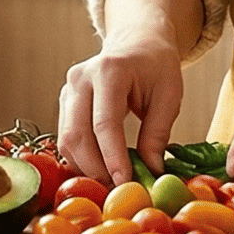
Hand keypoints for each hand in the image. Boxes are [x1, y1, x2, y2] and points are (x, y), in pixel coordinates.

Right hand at [57, 33, 185, 187]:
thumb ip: (158, 133)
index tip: (125, 183)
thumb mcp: (169, 95)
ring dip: (86, 167)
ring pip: (66, 140)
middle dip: (96, 169)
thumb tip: (152, 172)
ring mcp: (68, 89)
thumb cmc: (156, 66)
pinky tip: (101, 170)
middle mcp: (81, 78)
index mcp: (109, 70)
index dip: (113, 158)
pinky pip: (67, 138)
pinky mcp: (64, 101)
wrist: (137, 42)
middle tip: (118, 191)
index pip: (104, 123)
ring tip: (112, 184)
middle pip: (77, 134)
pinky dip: (81, 159)